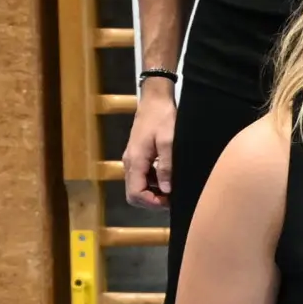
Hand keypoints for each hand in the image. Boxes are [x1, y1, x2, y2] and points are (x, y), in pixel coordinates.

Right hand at [121, 79, 176, 207]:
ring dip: (153, 192)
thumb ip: (166, 167)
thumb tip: (167, 190)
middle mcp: (129, 163)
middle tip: (172, 198)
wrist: (154, 100)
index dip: (152, 203)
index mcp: (135, 161)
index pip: (135, 193)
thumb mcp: (169, 142)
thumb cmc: (163, 118)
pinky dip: (153, 182)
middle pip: (134, 193)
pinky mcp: (137, 155)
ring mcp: (132, 159)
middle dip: (152, 200)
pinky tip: (168, 177)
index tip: (170, 202)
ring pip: (137, 186)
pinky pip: (141, 176)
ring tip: (173, 188)